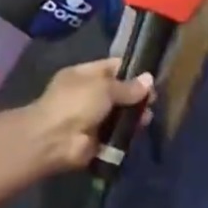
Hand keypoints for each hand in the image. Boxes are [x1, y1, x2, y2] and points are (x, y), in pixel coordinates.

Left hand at [31, 58, 153, 169]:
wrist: (54, 140)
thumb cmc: (76, 103)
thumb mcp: (104, 87)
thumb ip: (127, 86)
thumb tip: (149, 79)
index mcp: (83, 75)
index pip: (112, 67)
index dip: (132, 70)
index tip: (151, 76)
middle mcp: (87, 94)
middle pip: (118, 92)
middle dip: (136, 95)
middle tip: (153, 100)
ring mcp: (91, 118)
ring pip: (119, 113)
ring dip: (134, 115)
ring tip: (148, 117)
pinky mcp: (96, 139)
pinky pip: (117, 133)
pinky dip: (128, 133)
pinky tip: (140, 130)